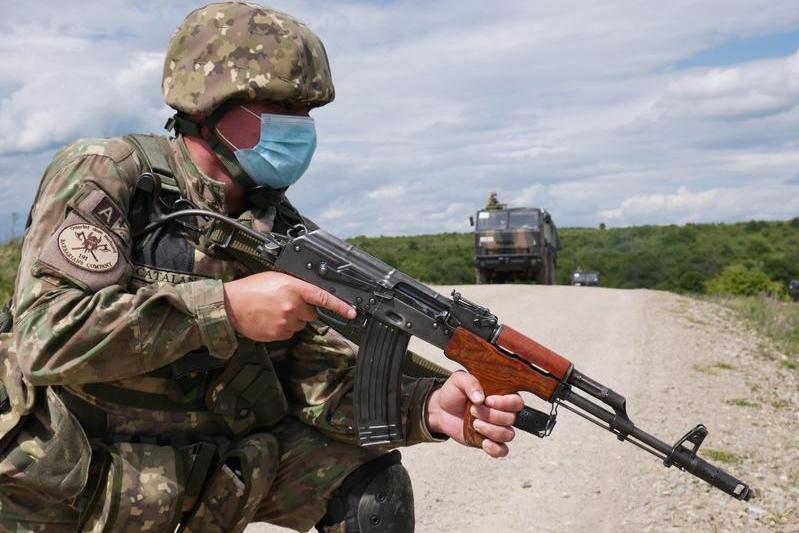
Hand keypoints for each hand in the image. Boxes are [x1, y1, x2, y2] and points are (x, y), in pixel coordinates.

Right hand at [223, 271, 355, 341]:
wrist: (229, 306)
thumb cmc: (251, 289)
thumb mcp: (275, 278)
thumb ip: (295, 285)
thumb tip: (311, 293)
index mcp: (293, 288)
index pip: (323, 297)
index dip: (340, 306)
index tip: (352, 312)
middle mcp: (292, 306)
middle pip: (312, 313)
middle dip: (303, 309)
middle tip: (285, 302)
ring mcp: (286, 322)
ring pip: (301, 324)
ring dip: (293, 319)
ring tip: (274, 310)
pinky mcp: (279, 334)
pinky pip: (290, 333)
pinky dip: (283, 328)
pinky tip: (270, 319)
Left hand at [425, 371, 522, 457]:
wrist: (441, 410)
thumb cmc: (453, 393)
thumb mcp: (459, 380)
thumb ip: (471, 383)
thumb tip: (480, 398)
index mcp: (500, 396)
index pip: (516, 402)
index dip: (505, 403)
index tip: (487, 400)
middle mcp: (502, 412)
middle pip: (511, 419)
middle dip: (491, 415)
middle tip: (472, 410)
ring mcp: (496, 428)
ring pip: (508, 434)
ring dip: (491, 430)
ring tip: (475, 424)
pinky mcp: (489, 441)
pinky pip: (502, 450)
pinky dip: (495, 449)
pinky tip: (484, 443)